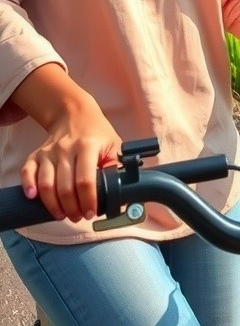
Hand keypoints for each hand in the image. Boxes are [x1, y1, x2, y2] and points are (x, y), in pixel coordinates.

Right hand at [21, 97, 120, 222]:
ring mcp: (49, 151)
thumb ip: (116, 167)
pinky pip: (27, 171)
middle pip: (64, 187)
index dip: (88, 201)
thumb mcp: (114, 145)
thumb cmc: (97, 134)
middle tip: (77, 217)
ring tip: (62, 214)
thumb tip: (119, 192)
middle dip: (71, 208)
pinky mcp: (36, 154)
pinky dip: (28, 186)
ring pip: (45, 183)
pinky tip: (33, 198)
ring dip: (53, 204)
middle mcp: (66, 148)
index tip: (91, 213)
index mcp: (87, 146)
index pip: (85, 180)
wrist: (75, 114)